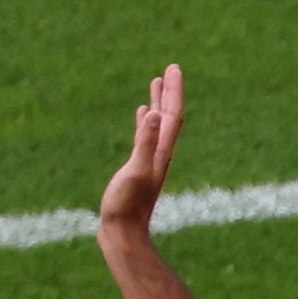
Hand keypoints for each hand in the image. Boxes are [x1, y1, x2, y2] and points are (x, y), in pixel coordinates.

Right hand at [100, 64, 185, 238]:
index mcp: (161, 152)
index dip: (173, 92)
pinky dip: (146, 121)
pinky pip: (145, 136)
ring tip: (157, 83)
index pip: (172, 115)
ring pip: (158, 124)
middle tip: (171, 68)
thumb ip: (145, 144)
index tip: (174, 69)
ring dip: (159, 103)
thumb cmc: (127, 204)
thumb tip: (156, 116)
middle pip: (169, 116)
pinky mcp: (137, 166)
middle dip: (170, 92)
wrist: (123, 230)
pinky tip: (144, 114)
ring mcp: (149, 159)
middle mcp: (159, 153)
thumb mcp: (136, 170)